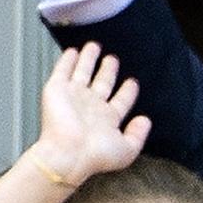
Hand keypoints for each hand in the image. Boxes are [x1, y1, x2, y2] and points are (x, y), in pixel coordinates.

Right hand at [31, 42, 150, 183]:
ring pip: (83, 73)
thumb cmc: (94, 155)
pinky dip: (67, 60)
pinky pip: (62, 70)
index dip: (128, 91)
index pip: (121, 101)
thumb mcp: (127, 150)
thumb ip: (138, 134)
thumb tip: (145, 121)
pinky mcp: (57, 90)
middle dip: (108, 71)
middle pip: (102, 83)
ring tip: (95, 47)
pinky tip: (72, 52)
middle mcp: (91, 107)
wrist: (68, 153)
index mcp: (107, 120)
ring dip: (89, 60)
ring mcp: (74, 97)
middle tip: (113, 59)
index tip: (133, 82)